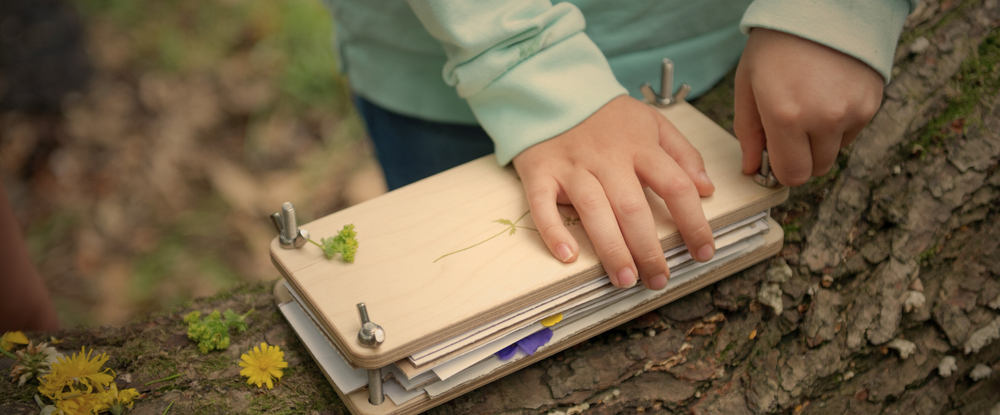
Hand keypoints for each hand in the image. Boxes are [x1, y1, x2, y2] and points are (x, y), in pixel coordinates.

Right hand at [512, 95, 715, 289]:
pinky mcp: (540, 173)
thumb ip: (683, 153)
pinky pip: (543, 206)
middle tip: (659, 280)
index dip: (693, 222)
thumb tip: (707, 188)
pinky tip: (567, 256)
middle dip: (649, 249)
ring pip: (593, 210)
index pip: (676, 185)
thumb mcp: (652, 122)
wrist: (552, 89)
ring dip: (611, 248)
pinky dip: (553, 231)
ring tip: (625, 279)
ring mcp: (571, 167)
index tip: (703, 252)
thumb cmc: (607, 115)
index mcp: (640, 146)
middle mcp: (607, 158)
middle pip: (633, 207)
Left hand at [734, 28, 883, 184]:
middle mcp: (823, 119)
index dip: (781, 171)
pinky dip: (838, 126)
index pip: (792, 174)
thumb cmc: (777, 45)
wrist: (823, 9)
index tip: (775, 158)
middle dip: (800, 158)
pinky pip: (851, 134)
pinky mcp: (871, 104)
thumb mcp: (748, 85)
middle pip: (816, 169)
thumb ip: (748, 132)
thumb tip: (752, 169)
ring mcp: (851, 112)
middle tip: (789, 133)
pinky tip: (826, 98)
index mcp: (786, 116)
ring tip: (807, 108)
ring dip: (820, 143)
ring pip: (835, 153)